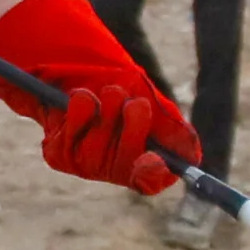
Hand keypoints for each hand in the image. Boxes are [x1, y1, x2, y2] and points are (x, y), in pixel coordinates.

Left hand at [0, 0, 201, 194]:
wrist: (74, 66)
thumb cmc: (119, 85)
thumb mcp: (149, 101)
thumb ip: (171, 130)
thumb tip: (191, 155)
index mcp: (141, 160)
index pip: (151, 182)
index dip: (153, 174)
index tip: (154, 158)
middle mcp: (112, 168)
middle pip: (126, 163)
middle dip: (132, 127)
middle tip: (132, 102)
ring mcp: (84, 164)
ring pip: (99, 147)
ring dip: (107, 111)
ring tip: (107, 93)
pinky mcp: (59, 155)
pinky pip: (72, 134)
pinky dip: (80, 110)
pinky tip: (80, 99)